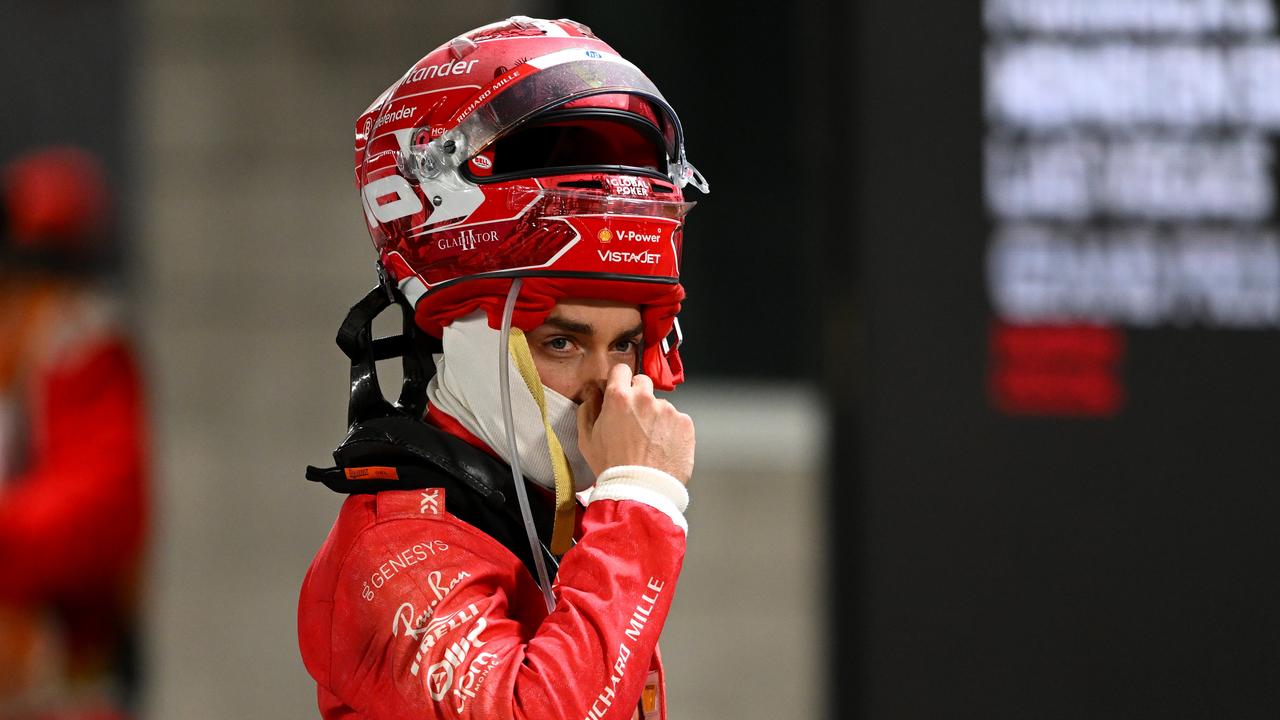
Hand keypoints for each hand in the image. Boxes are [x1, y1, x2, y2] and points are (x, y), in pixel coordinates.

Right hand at [577, 363, 694, 484]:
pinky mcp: (684, 423)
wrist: (641, 490)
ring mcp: (667, 410)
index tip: (620, 389)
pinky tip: (662, 447)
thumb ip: (588, 408)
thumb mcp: (587, 439)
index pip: (621, 370)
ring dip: (655, 417)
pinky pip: (677, 420)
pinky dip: (671, 431)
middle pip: (643, 382)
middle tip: (634, 420)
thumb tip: (591, 393)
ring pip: (660, 405)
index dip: (619, 380)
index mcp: (618, 398)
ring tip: (649, 442)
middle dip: (638, 396)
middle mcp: (645, 398)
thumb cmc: (612, 468)